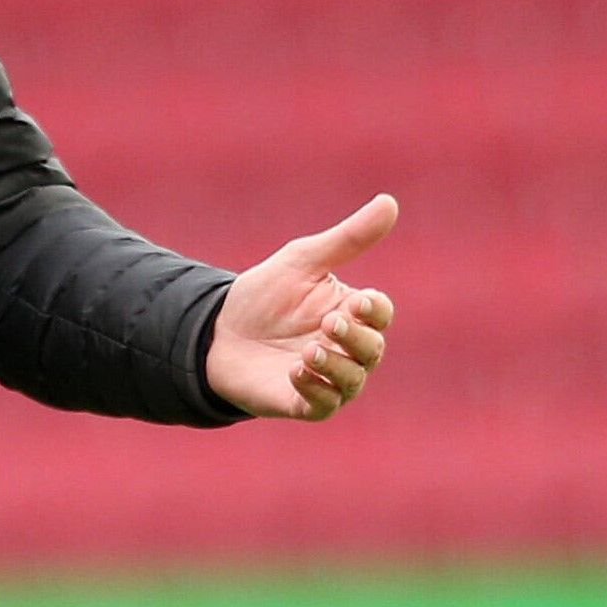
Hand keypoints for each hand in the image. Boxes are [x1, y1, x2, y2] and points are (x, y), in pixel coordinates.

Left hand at [203, 194, 399, 420]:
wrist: (217, 332)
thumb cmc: (265, 296)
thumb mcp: (302, 261)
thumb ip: (348, 238)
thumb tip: (390, 201)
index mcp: (353, 314)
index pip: (379, 314)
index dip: (373, 310)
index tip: (357, 302)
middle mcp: (350, 350)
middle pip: (371, 349)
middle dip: (354, 338)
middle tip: (329, 324)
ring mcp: (329, 379)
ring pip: (352, 380)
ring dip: (335, 366)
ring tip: (308, 350)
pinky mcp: (304, 403)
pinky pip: (322, 405)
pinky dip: (314, 390)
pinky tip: (297, 371)